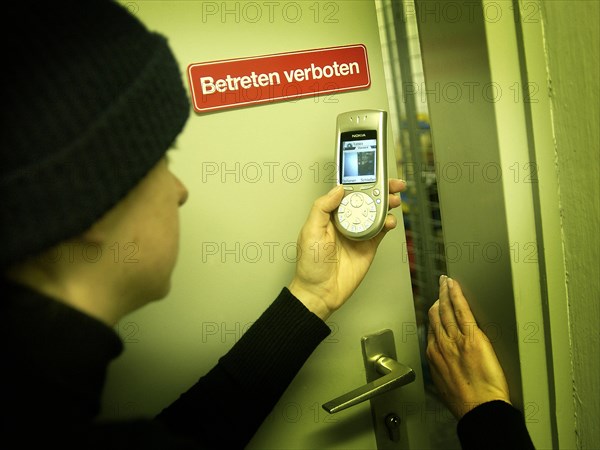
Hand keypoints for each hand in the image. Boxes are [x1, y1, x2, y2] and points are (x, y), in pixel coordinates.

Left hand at [288, 179, 405, 320]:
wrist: (320, 292)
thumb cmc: (310, 265)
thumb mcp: (310, 231)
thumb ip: (322, 207)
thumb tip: (338, 189)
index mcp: (330, 214)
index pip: (348, 192)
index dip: (360, 182)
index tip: (371, 173)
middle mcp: (346, 221)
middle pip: (366, 199)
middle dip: (381, 189)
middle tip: (392, 184)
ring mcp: (358, 233)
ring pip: (377, 212)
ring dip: (387, 204)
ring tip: (394, 199)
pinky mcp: (369, 246)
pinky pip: (382, 230)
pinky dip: (389, 223)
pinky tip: (390, 220)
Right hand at [426, 275, 510, 418]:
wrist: (478, 408)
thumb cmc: (465, 403)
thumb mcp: (444, 386)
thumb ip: (443, 369)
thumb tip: (445, 365)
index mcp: (434, 356)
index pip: (432, 329)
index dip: (434, 316)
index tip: (436, 309)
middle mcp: (441, 344)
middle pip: (437, 316)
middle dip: (438, 299)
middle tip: (440, 287)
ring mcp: (455, 339)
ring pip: (447, 310)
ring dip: (446, 293)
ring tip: (446, 282)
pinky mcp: (472, 336)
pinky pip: (462, 310)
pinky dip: (457, 295)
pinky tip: (455, 286)